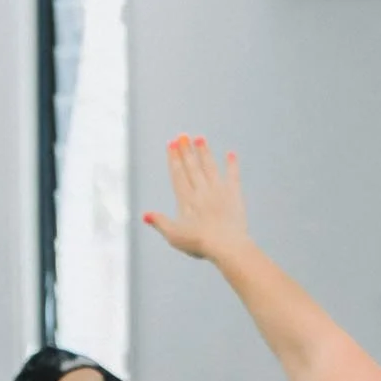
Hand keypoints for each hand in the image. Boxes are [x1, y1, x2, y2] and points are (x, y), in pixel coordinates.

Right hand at [145, 135, 250, 263]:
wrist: (227, 245)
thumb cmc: (199, 243)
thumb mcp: (174, 235)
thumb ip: (160, 222)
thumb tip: (145, 215)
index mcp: (186, 200)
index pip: (178, 174)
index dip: (174, 159)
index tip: (171, 144)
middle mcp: (201, 191)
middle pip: (192, 167)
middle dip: (186, 150)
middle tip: (182, 135)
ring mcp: (218, 191)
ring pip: (210, 167)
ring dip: (205, 152)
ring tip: (200, 138)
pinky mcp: (234, 195)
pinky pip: (233, 176)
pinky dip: (232, 164)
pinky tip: (231, 154)